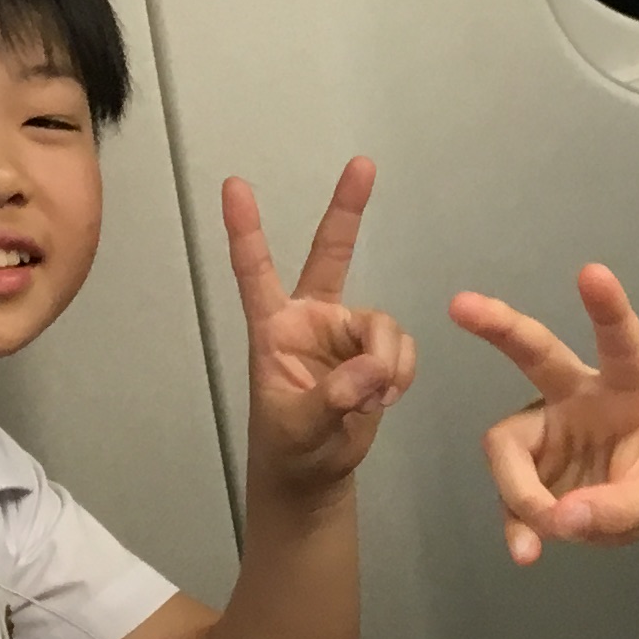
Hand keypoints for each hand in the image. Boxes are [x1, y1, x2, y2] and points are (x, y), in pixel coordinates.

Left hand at [230, 163, 416, 495]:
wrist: (315, 474)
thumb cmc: (289, 447)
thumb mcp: (299, 425)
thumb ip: (333, 397)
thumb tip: (372, 373)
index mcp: (274, 328)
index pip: (255, 272)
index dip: (246, 230)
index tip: (234, 186)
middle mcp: (312, 320)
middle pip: (331, 254)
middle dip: (347, 209)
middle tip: (363, 165)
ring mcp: (347, 334)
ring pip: (384, 323)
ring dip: (389, 361)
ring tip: (376, 399)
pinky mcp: (376, 354)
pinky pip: (403, 349)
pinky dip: (402, 373)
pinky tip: (385, 399)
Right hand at [454, 264, 638, 562]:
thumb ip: (621, 510)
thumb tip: (562, 518)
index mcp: (627, 389)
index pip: (620, 344)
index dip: (608, 310)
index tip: (592, 272)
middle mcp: (577, 396)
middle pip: (535, 353)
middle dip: (499, 327)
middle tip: (461, 304)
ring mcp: (545, 429)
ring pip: (507, 449)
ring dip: (520, 492)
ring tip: (548, 534)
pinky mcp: (525, 466)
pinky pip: (508, 494)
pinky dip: (516, 524)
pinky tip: (527, 552)